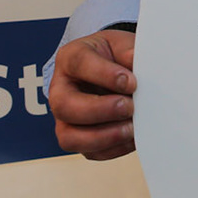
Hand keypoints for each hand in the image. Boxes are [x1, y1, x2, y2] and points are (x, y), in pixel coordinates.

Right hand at [50, 29, 136, 160]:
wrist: (114, 72)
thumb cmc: (113, 57)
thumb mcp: (122, 44)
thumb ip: (129, 51)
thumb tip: (136, 61)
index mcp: (70, 58)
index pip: (78, 63)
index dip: (104, 74)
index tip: (130, 82)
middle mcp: (61, 89)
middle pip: (64, 105)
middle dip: (99, 110)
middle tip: (128, 106)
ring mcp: (66, 118)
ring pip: (69, 137)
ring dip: (103, 137)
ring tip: (130, 129)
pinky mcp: (79, 138)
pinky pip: (90, 152)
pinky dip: (113, 149)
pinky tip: (131, 137)